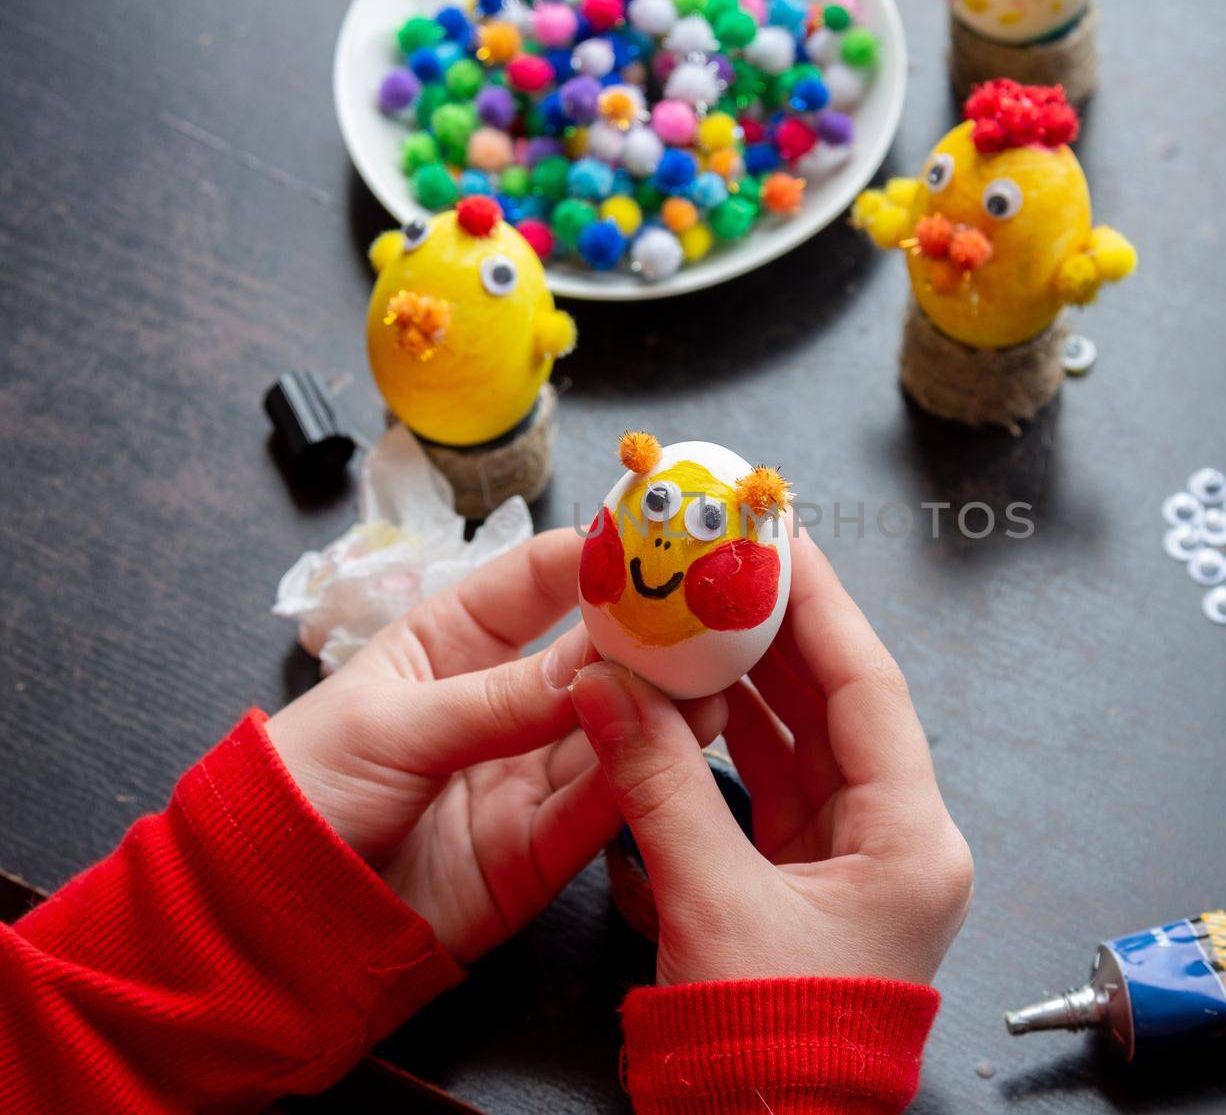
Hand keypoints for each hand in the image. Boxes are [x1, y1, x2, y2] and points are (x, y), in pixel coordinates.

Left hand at [265, 528, 725, 962]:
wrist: (271, 920)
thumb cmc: (306, 790)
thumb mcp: (390, 727)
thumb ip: (495, 701)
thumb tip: (594, 665)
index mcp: (454, 644)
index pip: (538, 583)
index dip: (596, 559)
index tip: (657, 544)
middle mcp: (504, 702)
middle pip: (592, 658)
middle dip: (649, 637)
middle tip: (711, 620)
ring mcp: (525, 775)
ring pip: (612, 731)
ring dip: (661, 708)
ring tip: (715, 682)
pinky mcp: (540, 849)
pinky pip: (599, 809)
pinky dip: (642, 780)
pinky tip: (683, 750)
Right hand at [571, 529, 972, 985]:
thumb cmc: (767, 1045)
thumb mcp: (710, 902)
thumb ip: (656, 785)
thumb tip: (603, 687)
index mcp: (912, 841)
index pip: (868, 688)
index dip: (821, 607)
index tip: (782, 541)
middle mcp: (894, 845)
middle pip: (835, 713)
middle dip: (775, 641)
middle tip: (725, 573)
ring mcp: (850, 869)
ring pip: (797, 753)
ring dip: (742, 694)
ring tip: (690, 629)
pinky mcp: (804, 892)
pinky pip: (767, 800)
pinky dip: (723, 757)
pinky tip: (680, 713)